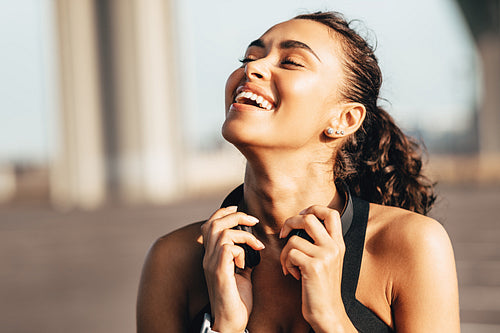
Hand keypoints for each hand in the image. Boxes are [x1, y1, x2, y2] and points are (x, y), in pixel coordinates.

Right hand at [201, 206, 264, 331]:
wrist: (230, 322)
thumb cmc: (237, 300)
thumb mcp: (242, 273)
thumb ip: (243, 258)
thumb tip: (253, 247)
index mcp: (212, 255)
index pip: (210, 224)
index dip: (223, 212)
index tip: (238, 209)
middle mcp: (208, 257)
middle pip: (215, 223)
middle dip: (236, 216)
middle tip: (253, 221)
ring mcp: (212, 264)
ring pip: (221, 232)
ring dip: (243, 234)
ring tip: (256, 246)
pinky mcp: (219, 273)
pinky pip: (227, 248)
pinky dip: (241, 250)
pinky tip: (247, 263)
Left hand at [279, 205, 351, 330]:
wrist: (328, 313)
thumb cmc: (322, 288)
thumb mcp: (328, 261)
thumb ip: (320, 243)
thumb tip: (300, 224)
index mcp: (338, 244)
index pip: (331, 213)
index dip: (313, 208)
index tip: (300, 216)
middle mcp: (334, 247)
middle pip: (308, 218)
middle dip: (290, 222)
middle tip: (284, 234)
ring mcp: (325, 256)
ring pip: (293, 240)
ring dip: (285, 253)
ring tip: (290, 266)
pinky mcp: (313, 267)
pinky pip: (290, 254)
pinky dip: (286, 264)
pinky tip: (294, 275)